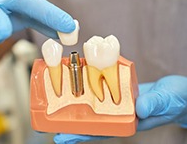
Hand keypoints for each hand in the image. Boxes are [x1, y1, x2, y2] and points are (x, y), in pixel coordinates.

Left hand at [54, 75, 186, 143]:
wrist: (178, 93)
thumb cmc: (176, 100)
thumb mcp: (166, 101)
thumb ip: (154, 104)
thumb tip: (139, 109)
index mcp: (127, 122)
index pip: (100, 131)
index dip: (81, 134)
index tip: (62, 137)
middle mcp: (119, 114)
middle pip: (92, 121)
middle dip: (72, 124)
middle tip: (50, 125)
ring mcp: (118, 104)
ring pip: (94, 107)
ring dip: (77, 107)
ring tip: (57, 107)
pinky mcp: (119, 92)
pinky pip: (102, 92)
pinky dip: (90, 89)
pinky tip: (78, 86)